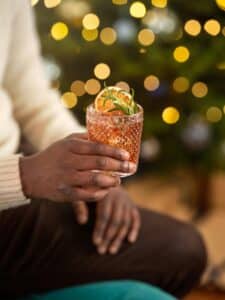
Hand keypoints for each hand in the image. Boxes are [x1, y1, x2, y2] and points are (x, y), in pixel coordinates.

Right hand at [19, 133, 134, 202]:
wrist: (31, 175)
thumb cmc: (53, 156)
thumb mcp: (65, 142)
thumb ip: (84, 138)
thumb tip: (106, 136)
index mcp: (71, 146)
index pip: (97, 147)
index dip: (114, 151)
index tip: (126, 155)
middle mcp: (69, 161)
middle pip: (100, 162)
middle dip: (119, 165)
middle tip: (130, 168)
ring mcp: (67, 178)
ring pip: (96, 179)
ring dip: (112, 180)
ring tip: (119, 181)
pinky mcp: (66, 193)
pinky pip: (88, 195)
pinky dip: (100, 193)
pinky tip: (106, 190)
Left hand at [73, 186, 140, 253]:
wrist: (103, 175)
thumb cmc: (87, 187)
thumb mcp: (80, 192)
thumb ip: (79, 205)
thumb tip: (82, 222)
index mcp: (106, 192)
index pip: (104, 214)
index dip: (100, 229)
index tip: (95, 243)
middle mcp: (119, 196)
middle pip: (116, 220)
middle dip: (109, 237)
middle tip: (101, 251)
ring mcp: (127, 200)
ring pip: (125, 221)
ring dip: (119, 237)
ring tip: (111, 251)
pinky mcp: (131, 204)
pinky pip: (136, 217)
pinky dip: (134, 229)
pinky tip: (130, 240)